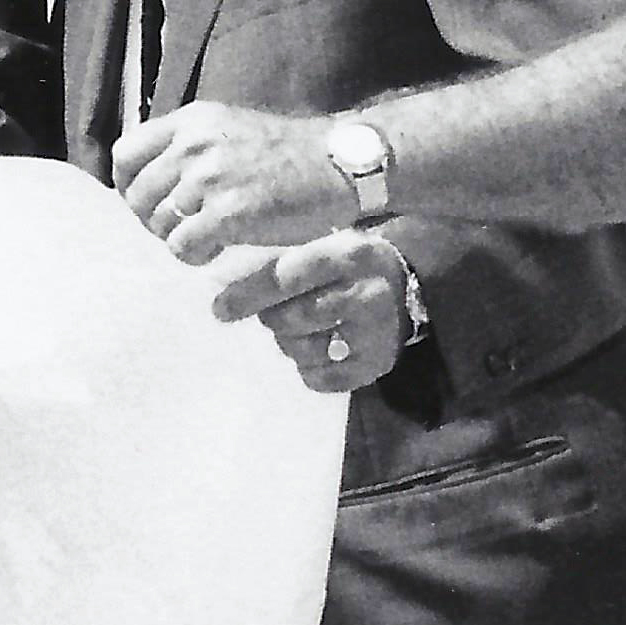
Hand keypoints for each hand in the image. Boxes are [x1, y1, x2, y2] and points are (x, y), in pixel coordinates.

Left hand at [114, 99, 361, 259]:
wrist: (342, 165)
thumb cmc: (287, 155)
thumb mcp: (230, 131)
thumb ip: (188, 147)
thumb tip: (147, 180)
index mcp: (192, 121)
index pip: (125, 153)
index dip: (128, 186)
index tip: (147, 204)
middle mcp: (195, 144)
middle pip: (138, 194)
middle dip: (152, 220)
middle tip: (179, 229)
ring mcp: (211, 177)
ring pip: (159, 223)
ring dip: (175, 240)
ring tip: (203, 241)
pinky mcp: (230, 212)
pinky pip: (183, 245)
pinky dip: (194, 256)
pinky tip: (215, 252)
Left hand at [213, 232, 424, 395]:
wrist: (407, 288)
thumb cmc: (345, 264)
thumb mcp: (321, 245)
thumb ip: (278, 261)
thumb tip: (220, 285)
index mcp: (346, 255)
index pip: (287, 276)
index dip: (249, 294)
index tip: (219, 309)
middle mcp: (365, 293)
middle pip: (291, 319)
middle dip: (272, 319)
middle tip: (275, 314)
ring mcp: (374, 333)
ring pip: (302, 350)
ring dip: (289, 343)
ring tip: (303, 329)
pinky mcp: (376, 366)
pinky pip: (319, 379)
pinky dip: (308, 369)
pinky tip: (320, 349)